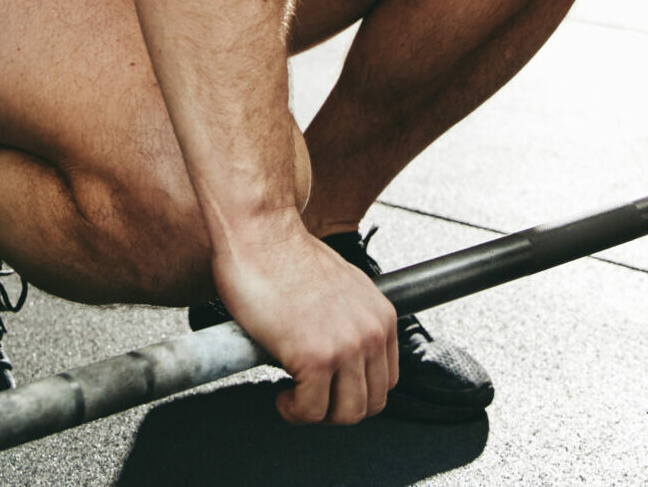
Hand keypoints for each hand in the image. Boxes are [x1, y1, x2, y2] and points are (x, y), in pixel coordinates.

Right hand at [213, 216, 398, 424]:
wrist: (261, 233)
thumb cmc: (286, 255)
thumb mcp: (339, 287)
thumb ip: (349, 319)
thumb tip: (339, 350)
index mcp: (381, 316)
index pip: (386, 380)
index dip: (354, 391)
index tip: (329, 387)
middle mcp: (371, 332)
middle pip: (371, 404)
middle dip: (336, 407)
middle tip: (308, 395)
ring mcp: (346, 346)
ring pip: (346, 414)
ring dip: (316, 413)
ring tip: (294, 396)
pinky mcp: (314, 357)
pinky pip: (310, 411)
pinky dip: (293, 411)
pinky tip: (281, 394)